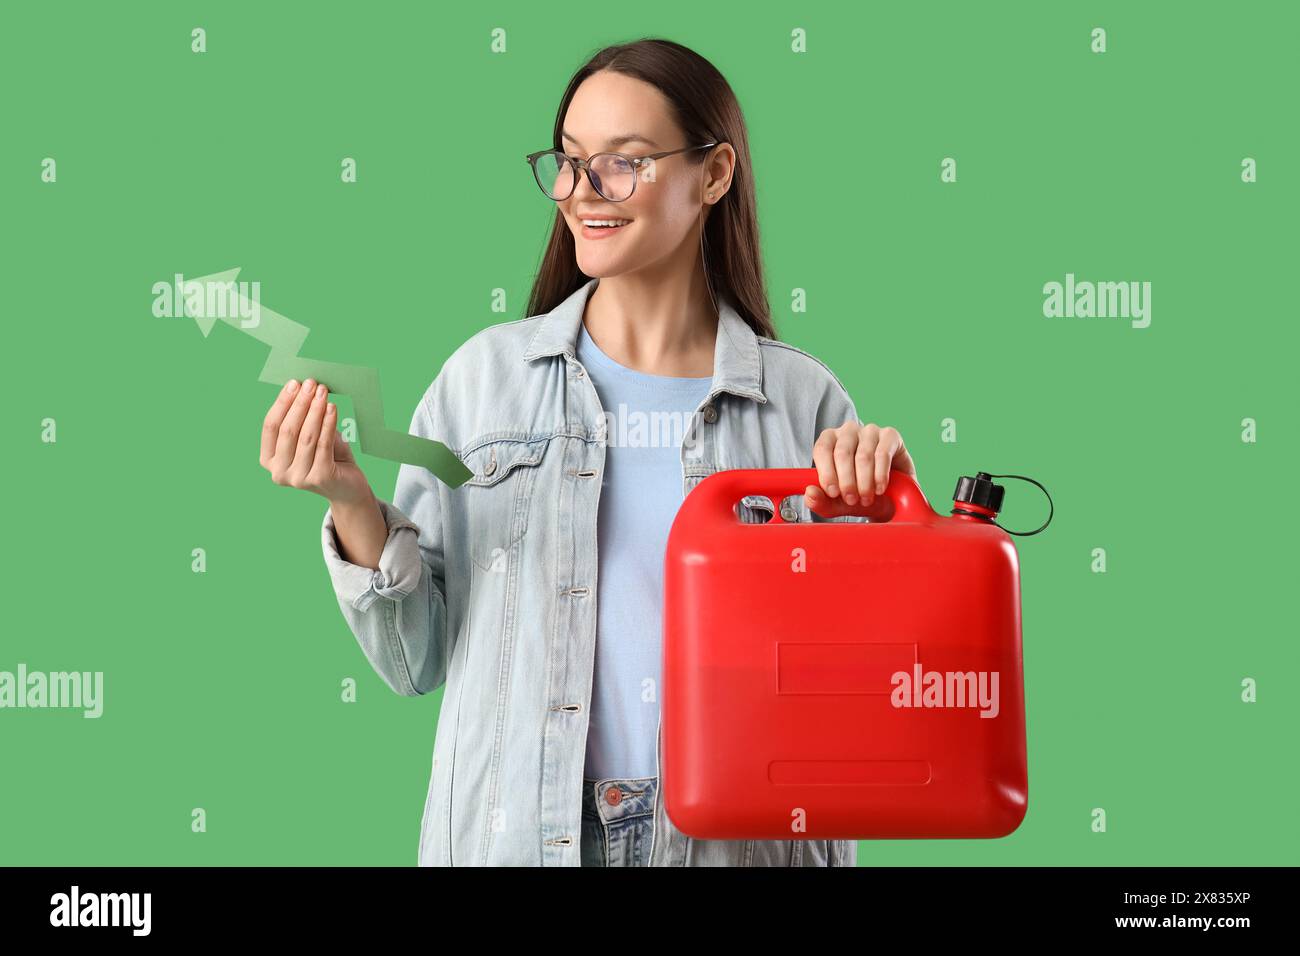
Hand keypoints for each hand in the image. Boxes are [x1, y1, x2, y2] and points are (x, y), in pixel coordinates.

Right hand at [260, 378, 371, 505]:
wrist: (348, 487)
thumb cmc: (327, 457)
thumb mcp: (309, 437)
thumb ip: (301, 419)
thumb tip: (302, 386)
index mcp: (269, 460)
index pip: (270, 426)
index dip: (282, 403)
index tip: (294, 383)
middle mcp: (278, 472)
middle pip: (287, 430)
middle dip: (300, 403)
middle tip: (311, 383)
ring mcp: (298, 478)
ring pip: (305, 436)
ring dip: (315, 410)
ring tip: (323, 392)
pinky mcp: (319, 478)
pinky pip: (323, 444)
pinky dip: (328, 423)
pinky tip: (332, 408)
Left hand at [805, 422, 916, 517]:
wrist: (892, 496)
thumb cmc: (861, 494)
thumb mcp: (838, 503)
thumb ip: (821, 501)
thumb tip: (810, 494)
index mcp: (829, 440)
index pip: (822, 449)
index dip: (826, 472)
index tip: (832, 492)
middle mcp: (848, 431)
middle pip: (842, 453)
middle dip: (846, 481)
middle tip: (851, 500)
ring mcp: (870, 431)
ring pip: (863, 455)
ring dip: (864, 481)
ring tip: (866, 498)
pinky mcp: (890, 435)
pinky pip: (882, 454)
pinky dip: (880, 475)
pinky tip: (879, 488)